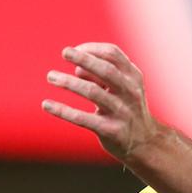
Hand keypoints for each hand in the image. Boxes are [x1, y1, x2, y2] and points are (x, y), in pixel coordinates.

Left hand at [41, 43, 161, 160]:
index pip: (113, 54)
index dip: (92, 49)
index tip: (74, 50)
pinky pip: (83, 119)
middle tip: (64, 52)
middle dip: (84, 59)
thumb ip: (102, 76)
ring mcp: (122, 112)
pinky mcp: (111, 131)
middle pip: (106, 70)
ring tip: (51, 76)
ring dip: (69, 82)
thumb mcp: (122, 88)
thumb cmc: (126, 109)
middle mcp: (130, 92)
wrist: (144, 143)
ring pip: (93, 92)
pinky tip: (46, 104)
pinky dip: (63, 111)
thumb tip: (78, 70)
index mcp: (133, 77)